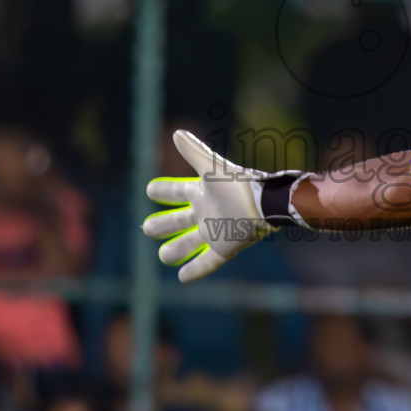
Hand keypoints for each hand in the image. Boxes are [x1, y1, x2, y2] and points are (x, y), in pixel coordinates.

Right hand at [142, 130, 300, 282]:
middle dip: (163, 224)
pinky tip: (181, 278)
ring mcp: (215, 231)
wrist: (264, 204)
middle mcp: (206, 212)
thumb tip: (176, 133)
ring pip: (191, 242)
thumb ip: (194, 152)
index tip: (149, 190)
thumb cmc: (238, 184)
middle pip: (180, 220)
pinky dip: (195, 269)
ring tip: (164, 256)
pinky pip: (208, 262)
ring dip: (177, 249)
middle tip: (146, 228)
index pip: (177, 191)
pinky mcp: (225, 248)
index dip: (164, 190)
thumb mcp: (211, 169)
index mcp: (202, 192)